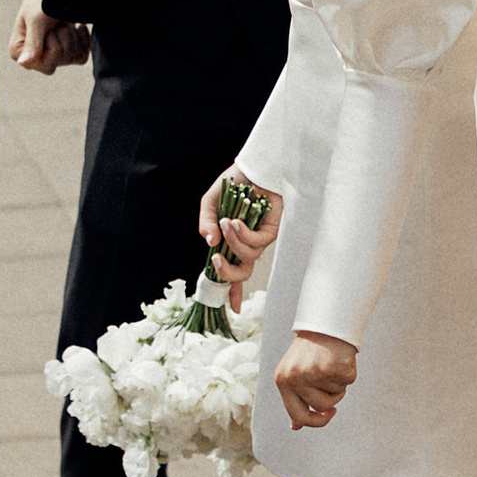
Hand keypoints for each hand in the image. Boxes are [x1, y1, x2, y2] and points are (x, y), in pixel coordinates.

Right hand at [9, 0, 89, 74]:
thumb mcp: (37, 19)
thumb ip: (33, 43)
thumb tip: (23, 63)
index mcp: (20, 52)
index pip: (47, 66)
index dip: (54, 47)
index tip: (49, 30)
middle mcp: (33, 57)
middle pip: (61, 61)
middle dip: (63, 37)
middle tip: (56, 21)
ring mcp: (50, 54)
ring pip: (72, 58)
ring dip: (71, 35)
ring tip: (63, 20)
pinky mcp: (65, 49)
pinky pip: (81, 57)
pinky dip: (83, 40)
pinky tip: (78, 26)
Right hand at [198, 175, 281, 311]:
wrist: (251, 166)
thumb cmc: (233, 184)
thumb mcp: (210, 203)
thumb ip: (205, 223)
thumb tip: (209, 242)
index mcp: (231, 242)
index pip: (232, 272)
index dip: (232, 292)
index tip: (233, 310)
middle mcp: (246, 244)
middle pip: (241, 274)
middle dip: (227, 273)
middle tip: (216, 260)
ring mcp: (260, 238)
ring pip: (247, 258)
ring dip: (233, 243)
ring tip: (226, 222)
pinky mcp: (271, 230)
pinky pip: (256, 243)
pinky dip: (243, 234)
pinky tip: (237, 220)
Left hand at [276, 330, 356, 430]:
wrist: (326, 322)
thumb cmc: (312, 350)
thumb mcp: (296, 373)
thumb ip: (296, 398)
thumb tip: (296, 426)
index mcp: (282, 380)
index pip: (297, 415)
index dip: (316, 421)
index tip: (329, 413)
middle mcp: (294, 377)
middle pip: (320, 407)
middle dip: (332, 402)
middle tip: (336, 390)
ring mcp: (312, 372)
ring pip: (336, 396)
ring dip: (340, 385)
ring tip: (333, 365)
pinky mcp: (331, 366)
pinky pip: (348, 381)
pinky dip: (349, 371)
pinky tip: (341, 357)